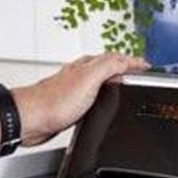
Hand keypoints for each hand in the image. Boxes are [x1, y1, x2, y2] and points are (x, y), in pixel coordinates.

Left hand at [11, 53, 149, 146]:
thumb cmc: (54, 102)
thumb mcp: (89, 79)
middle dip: (124, 68)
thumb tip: (126, 61)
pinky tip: (99, 104)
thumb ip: (109, 66)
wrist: (31, 119)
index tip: (146, 66)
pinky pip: (90, 96)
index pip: (116, 58)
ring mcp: (74, 89)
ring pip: (98, 80)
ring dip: (112, 81)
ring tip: (123, 85)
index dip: (133, 62)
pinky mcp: (69, 105)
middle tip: (137, 73)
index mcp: (87, 66)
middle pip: (107, 66)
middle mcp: (80, 75)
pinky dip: (101, 96)